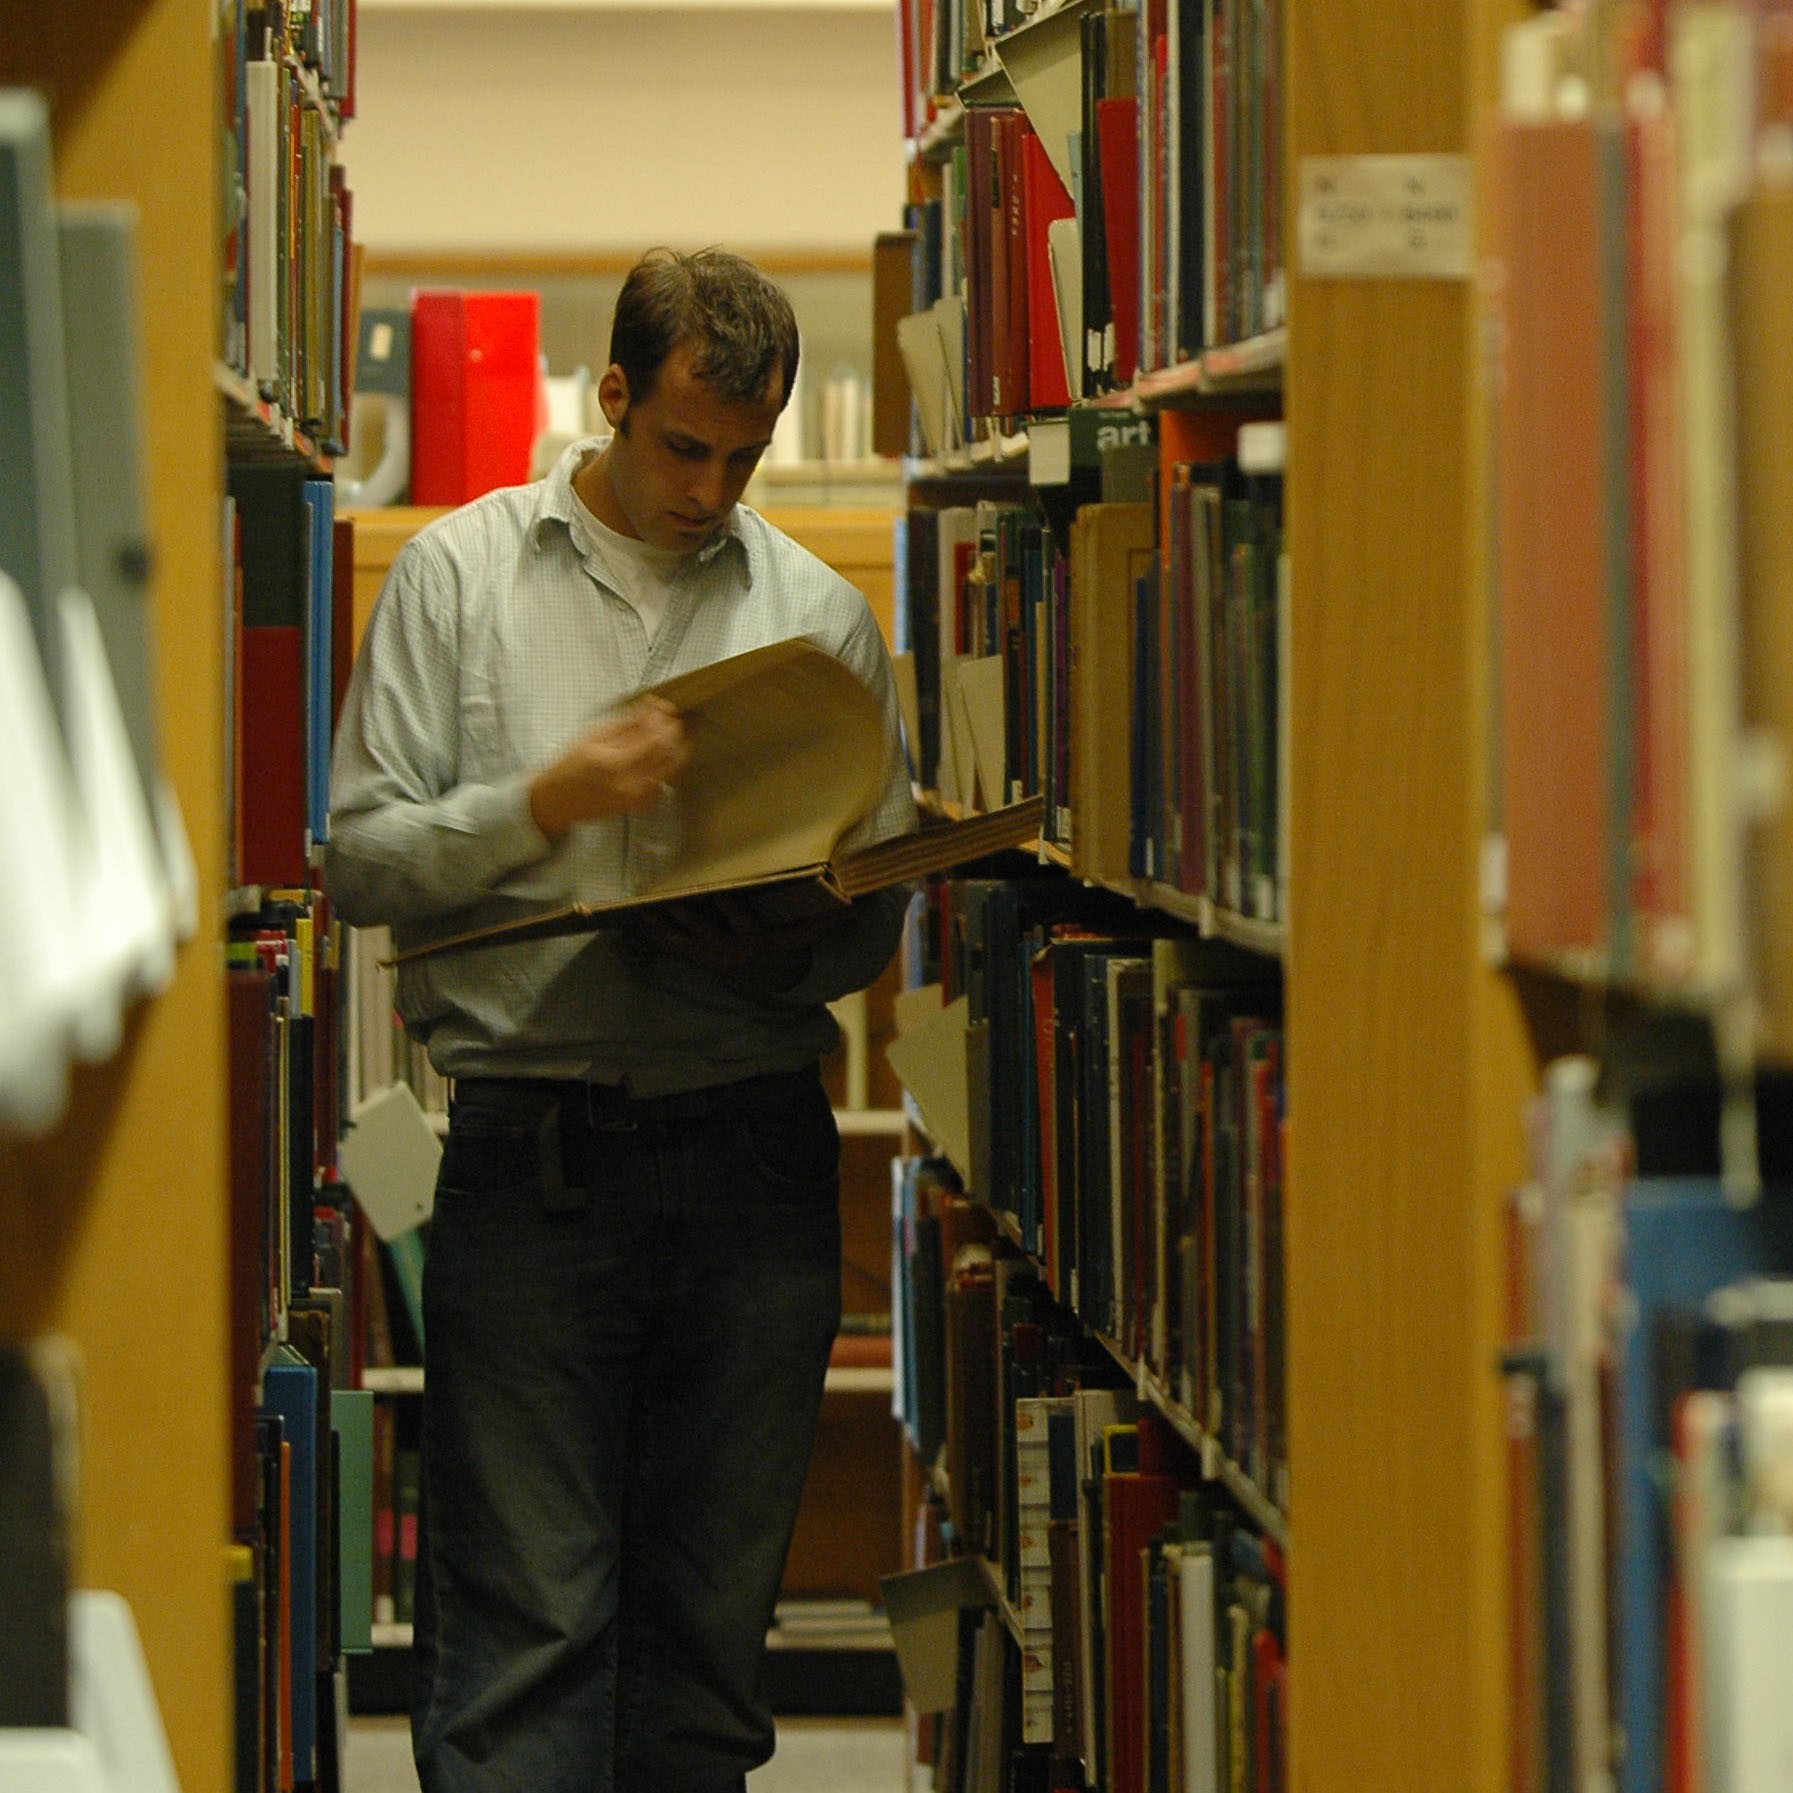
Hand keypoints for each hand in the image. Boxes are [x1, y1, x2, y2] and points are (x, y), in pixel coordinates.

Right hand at [529, 698, 687, 839]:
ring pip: (672, 769)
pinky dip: (667, 767)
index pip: (654, 739)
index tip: (665, 707)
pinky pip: (664, 783)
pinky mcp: (639, 805)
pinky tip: (659, 757)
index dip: (664, 720)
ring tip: (671, 734)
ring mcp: (637, 798)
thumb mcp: (593, 737)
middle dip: (675, 732)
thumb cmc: (570, 765)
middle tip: (672, 719)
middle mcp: (630, 784)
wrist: (558, 800)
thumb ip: (625, 725)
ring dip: (677, 749)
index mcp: (615, 763)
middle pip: (669, 754)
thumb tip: (651, 709)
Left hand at [626, 891, 849, 990]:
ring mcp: (709, 954)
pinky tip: (643, 916)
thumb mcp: (803, 937)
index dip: (729, 907)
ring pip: (684, 936)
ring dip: (666, 921)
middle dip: (688, 912)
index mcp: (755, 939)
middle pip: (706, 927)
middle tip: (672, 894)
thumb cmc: (783, 947)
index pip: (741, 920)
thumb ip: (825, 922)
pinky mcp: (695, 957)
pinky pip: (672, 946)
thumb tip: (856, 906)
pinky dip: (658, 932)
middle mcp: (729, 948)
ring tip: (647, 904)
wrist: (763, 977)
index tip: (720, 892)